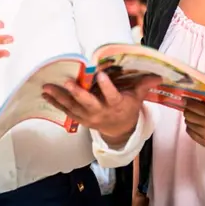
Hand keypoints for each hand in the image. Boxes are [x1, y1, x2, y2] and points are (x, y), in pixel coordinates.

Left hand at [42, 72, 159, 144]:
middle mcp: (101, 112)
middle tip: (68, 82)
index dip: (107, 87)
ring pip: (73, 107)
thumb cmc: (127, 108)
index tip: (100, 75)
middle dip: (78, 93)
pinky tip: (46, 94)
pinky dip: (56, 103)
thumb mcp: (137, 98)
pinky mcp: (80, 118)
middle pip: (88, 103)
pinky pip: (66, 111)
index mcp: (116, 105)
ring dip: (59, 97)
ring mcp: (89, 116)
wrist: (119, 130)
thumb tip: (159, 75)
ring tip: (47, 87)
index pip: (112, 96)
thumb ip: (144, 86)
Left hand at [183, 100, 204, 152]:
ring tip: (192, 115)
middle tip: (187, 107)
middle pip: (193, 117)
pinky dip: (190, 127)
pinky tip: (195, 123)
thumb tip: (193, 95)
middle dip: (187, 111)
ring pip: (190, 125)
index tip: (185, 100)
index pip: (203, 109)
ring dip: (189, 118)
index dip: (191, 104)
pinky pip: (190, 133)